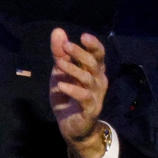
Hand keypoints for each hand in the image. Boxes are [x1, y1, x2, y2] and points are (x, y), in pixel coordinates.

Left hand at [49, 28, 108, 157]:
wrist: (71, 126)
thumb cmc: (68, 96)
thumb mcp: (60, 72)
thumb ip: (59, 53)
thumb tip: (58, 30)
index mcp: (93, 70)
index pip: (98, 54)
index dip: (93, 45)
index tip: (83, 36)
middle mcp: (98, 81)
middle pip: (93, 64)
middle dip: (80, 53)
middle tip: (66, 46)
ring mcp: (96, 95)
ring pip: (89, 79)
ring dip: (73, 70)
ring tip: (58, 64)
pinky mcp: (90, 109)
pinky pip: (85, 97)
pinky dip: (73, 90)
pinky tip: (61, 85)